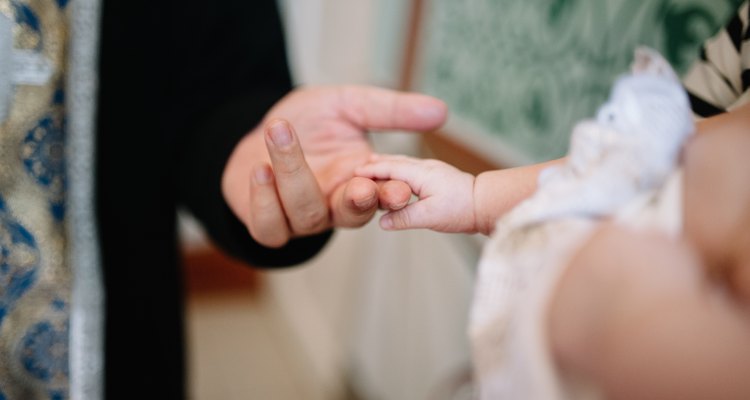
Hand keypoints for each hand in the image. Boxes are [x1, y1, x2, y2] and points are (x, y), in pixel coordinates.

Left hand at [222, 85, 447, 246]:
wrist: (263, 132)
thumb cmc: (309, 122)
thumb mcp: (350, 105)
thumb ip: (390, 111)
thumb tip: (440, 110)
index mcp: (360, 181)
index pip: (383, 196)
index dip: (392, 195)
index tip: (401, 187)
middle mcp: (334, 205)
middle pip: (352, 215)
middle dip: (358, 203)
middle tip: (361, 186)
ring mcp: (301, 219)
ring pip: (306, 213)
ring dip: (294, 174)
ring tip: (280, 130)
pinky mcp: (268, 225)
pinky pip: (269, 227)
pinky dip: (264, 200)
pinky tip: (261, 168)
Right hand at [355, 154, 476, 232]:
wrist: (486, 203)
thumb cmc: (461, 209)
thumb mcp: (429, 217)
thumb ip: (404, 218)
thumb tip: (382, 222)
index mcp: (420, 174)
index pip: (389, 169)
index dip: (371, 171)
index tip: (354, 173)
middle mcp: (426, 167)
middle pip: (395, 162)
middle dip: (376, 163)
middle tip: (359, 166)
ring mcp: (434, 170)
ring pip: (404, 163)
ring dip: (388, 164)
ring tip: (375, 165)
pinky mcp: (439, 176)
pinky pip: (413, 168)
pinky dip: (400, 168)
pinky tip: (400, 174)